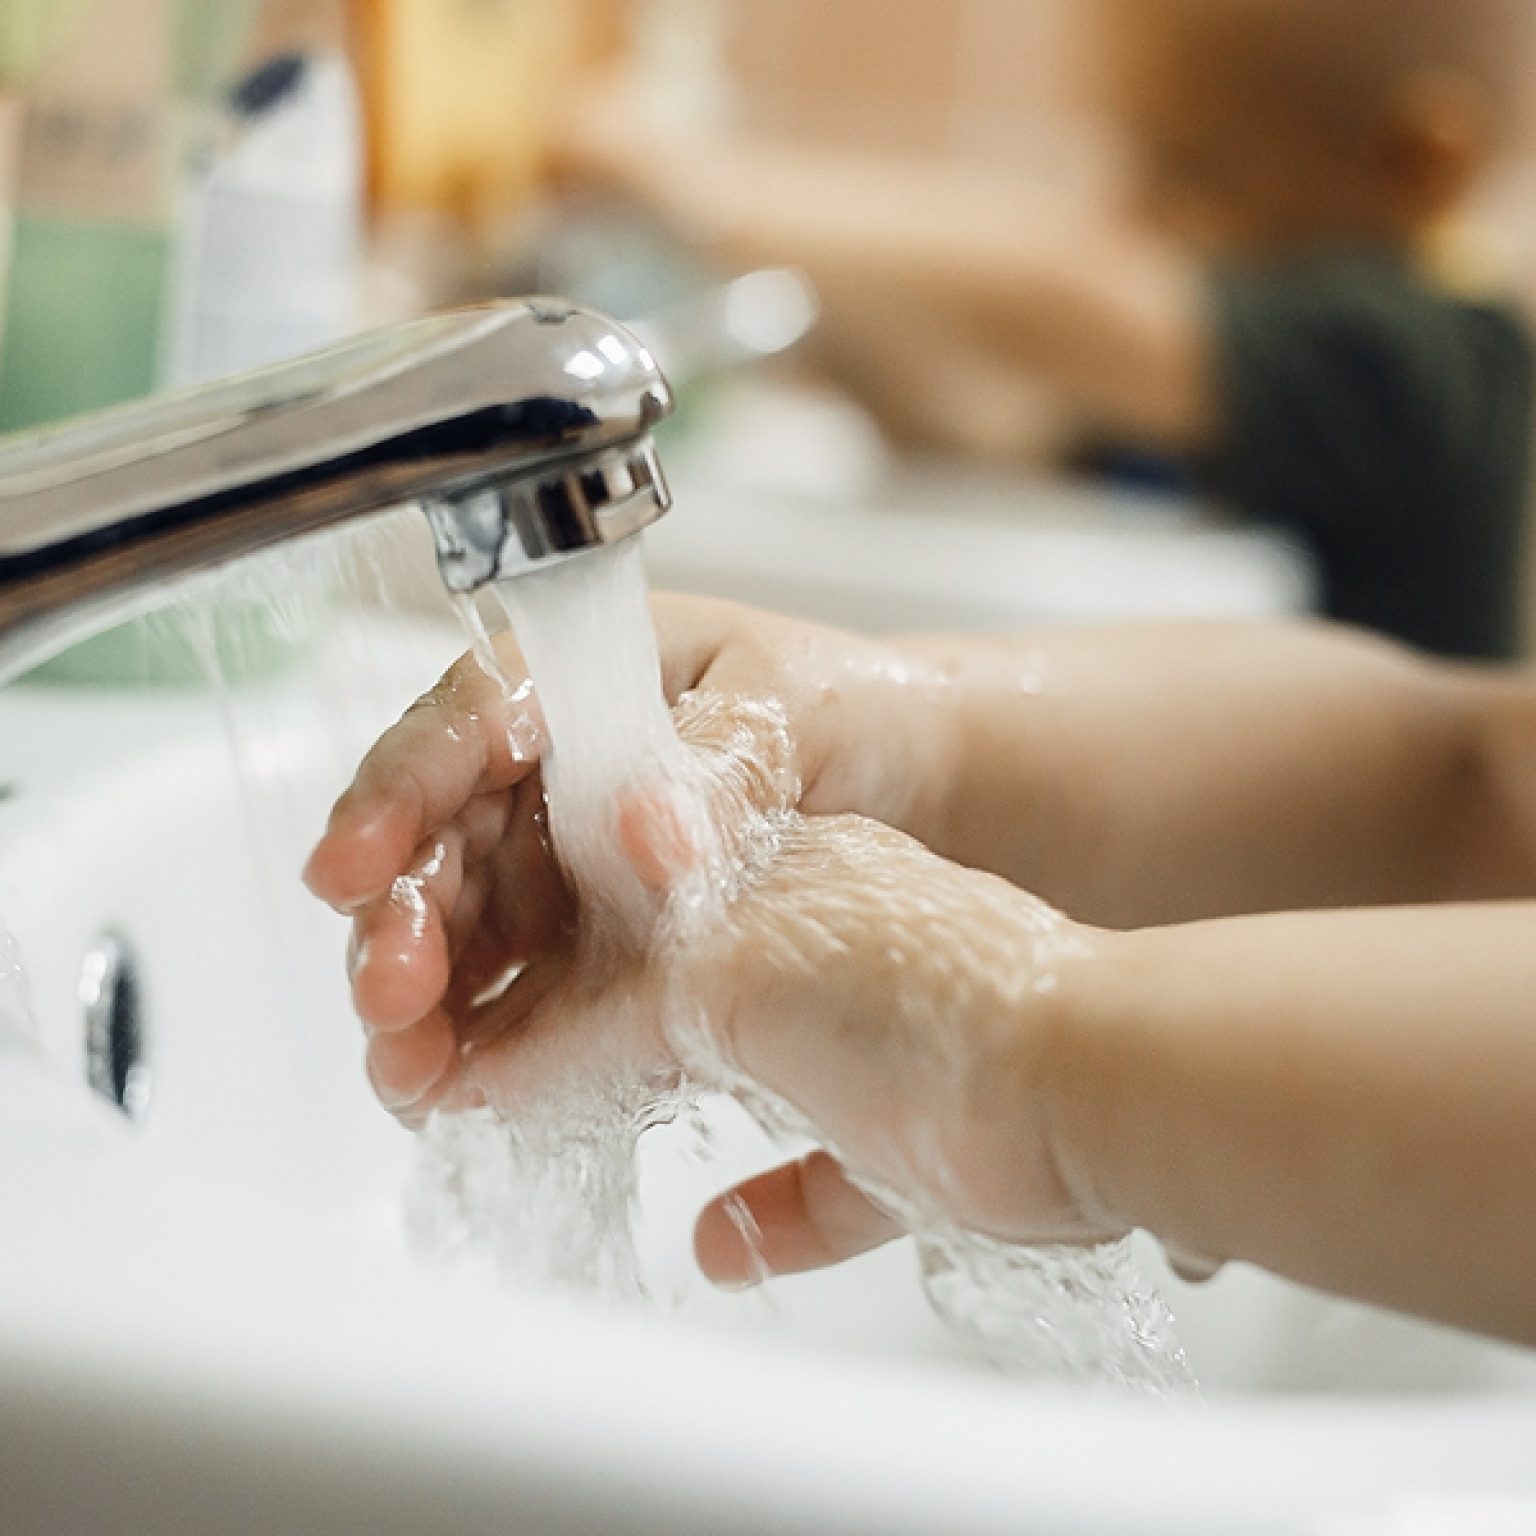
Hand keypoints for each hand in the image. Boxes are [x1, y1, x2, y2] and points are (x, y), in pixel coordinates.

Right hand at [302, 595, 950, 1119]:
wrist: (935, 785)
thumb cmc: (863, 708)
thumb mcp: (796, 708)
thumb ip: (716, 764)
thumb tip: (639, 829)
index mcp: (593, 681)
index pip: (465, 725)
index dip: (397, 793)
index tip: (356, 865)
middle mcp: (563, 772)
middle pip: (443, 839)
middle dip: (401, 920)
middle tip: (390, 996)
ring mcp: (577, 860)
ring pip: (467, 927)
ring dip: (427, 998)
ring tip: (408, 1071)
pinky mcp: (605, 942)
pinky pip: (529, 991)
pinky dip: (492, 1040)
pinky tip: (462, 1088)